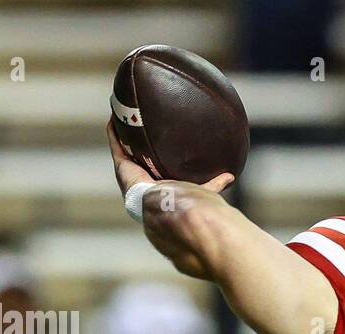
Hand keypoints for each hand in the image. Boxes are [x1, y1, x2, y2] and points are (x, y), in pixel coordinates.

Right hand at [106, 119, 233, 196]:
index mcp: (160, 188)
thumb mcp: (203, 190)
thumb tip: (230, 176)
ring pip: (125, 151)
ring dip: (123, 136)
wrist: (170, 207)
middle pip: (138, 160)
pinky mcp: (122, 168)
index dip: (153, 161)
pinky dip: (114, 132)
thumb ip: (214, 183)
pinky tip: (114, 117)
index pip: (156, 173)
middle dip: (136, 147)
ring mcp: (131, 175)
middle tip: (136, 128)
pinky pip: (116, 146)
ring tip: (122, 117)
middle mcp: (143, 182)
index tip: (154, 148)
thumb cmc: (188, 202)